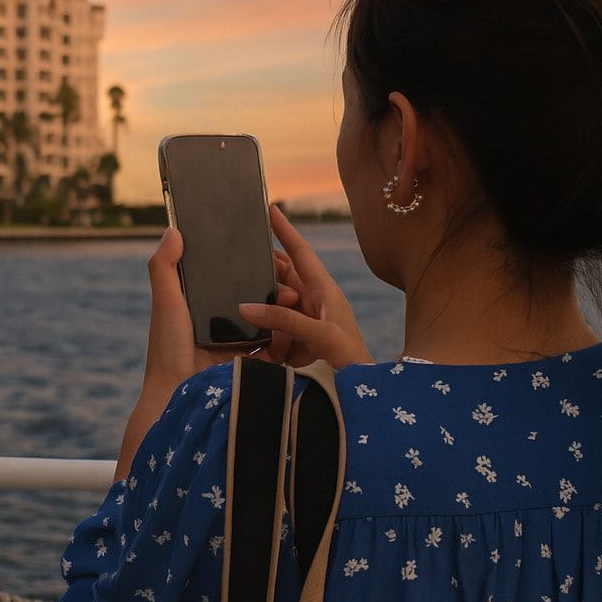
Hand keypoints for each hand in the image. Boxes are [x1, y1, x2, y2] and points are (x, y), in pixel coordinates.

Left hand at [119, 225, 302, 481]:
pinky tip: (299, 325)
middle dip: (278, 289)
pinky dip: (289, 337)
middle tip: (292, 283)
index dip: (254, 267)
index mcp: (202, 305)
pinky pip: (276, 348)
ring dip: (287, 310)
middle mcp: (222, 322)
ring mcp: (239, 344)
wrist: (178, 394)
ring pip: (271, 321)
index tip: (273, 256)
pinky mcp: (252, 365)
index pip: (232, 278)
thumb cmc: (167, 346)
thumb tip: (173, 229)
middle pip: (257, 299)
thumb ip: (165, 266)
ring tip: (298, 300)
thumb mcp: (165, 301)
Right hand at [239, 204, 371, 369]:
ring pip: (271, 305)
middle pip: (280, 277)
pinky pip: (270, 332)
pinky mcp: (293, 344)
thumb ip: (284, 319)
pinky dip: (262, 337)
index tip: (270, 208)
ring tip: (248, 311)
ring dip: (261, 309)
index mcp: (324, 290)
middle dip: (262, 271)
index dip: (285, 230)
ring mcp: (302, 322)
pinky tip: (257, 343)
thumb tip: (246, 305)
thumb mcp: (321, 335)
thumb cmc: (353, 360)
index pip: (300, 253)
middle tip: (239, 262)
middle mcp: (312, 302)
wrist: (362, 394)